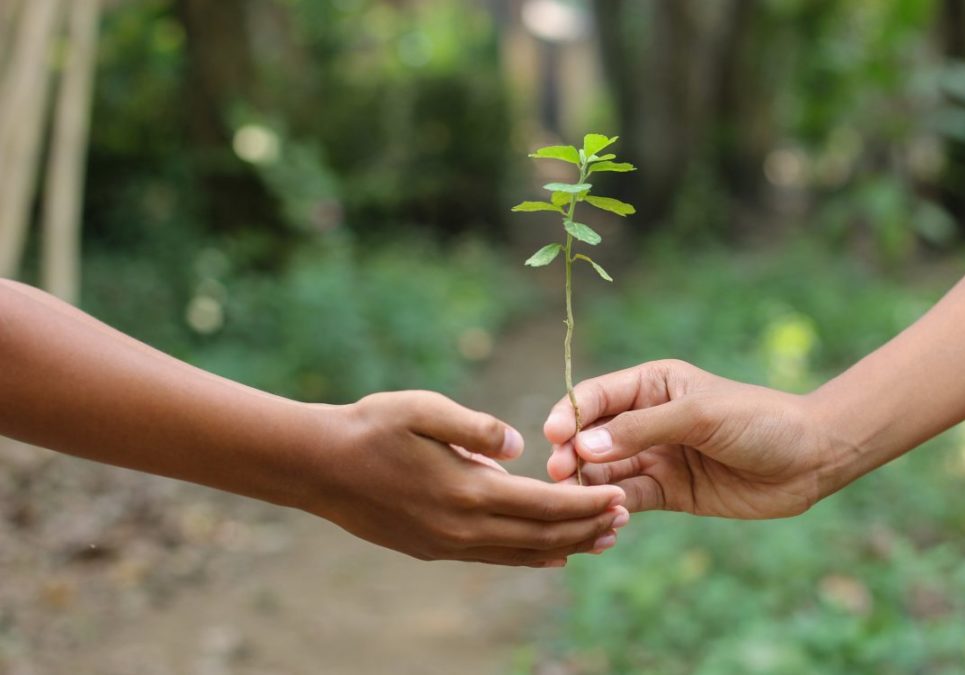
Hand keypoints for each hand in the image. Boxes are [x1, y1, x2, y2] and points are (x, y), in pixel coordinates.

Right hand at [304, 391, 628, 566]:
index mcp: (467, 490)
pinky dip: (528, 557)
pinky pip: (493, 558)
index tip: (619, 496)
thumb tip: (521, 444)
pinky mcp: (433, 548)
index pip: (543, 504)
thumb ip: (478, 427)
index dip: (585, 502)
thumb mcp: (424, 409)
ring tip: (599, 541)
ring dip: (563, 547)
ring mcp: (447, 543)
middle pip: (540, 536)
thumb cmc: (370, 427)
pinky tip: (548, 556)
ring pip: (520, 553)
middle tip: (624, 521)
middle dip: (585, 528)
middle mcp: (462, 527)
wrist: (317, 467)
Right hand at [544, 360, 833, 518]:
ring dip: (589, 485)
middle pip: (592, 436)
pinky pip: (630, 498)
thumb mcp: (700, 416)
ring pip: (606, 471)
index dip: (570, 415)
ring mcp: (656, 456)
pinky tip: (610, 518)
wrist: (811, 460)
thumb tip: (585, 446)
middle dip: (571, 454)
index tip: (553, 437)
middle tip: (560, 475)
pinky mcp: (669, 491)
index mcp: (652, 385)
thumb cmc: (759, 421)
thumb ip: (642, 429)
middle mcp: (646, 419)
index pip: (596, 396)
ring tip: (581, 502)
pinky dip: (615, 507)